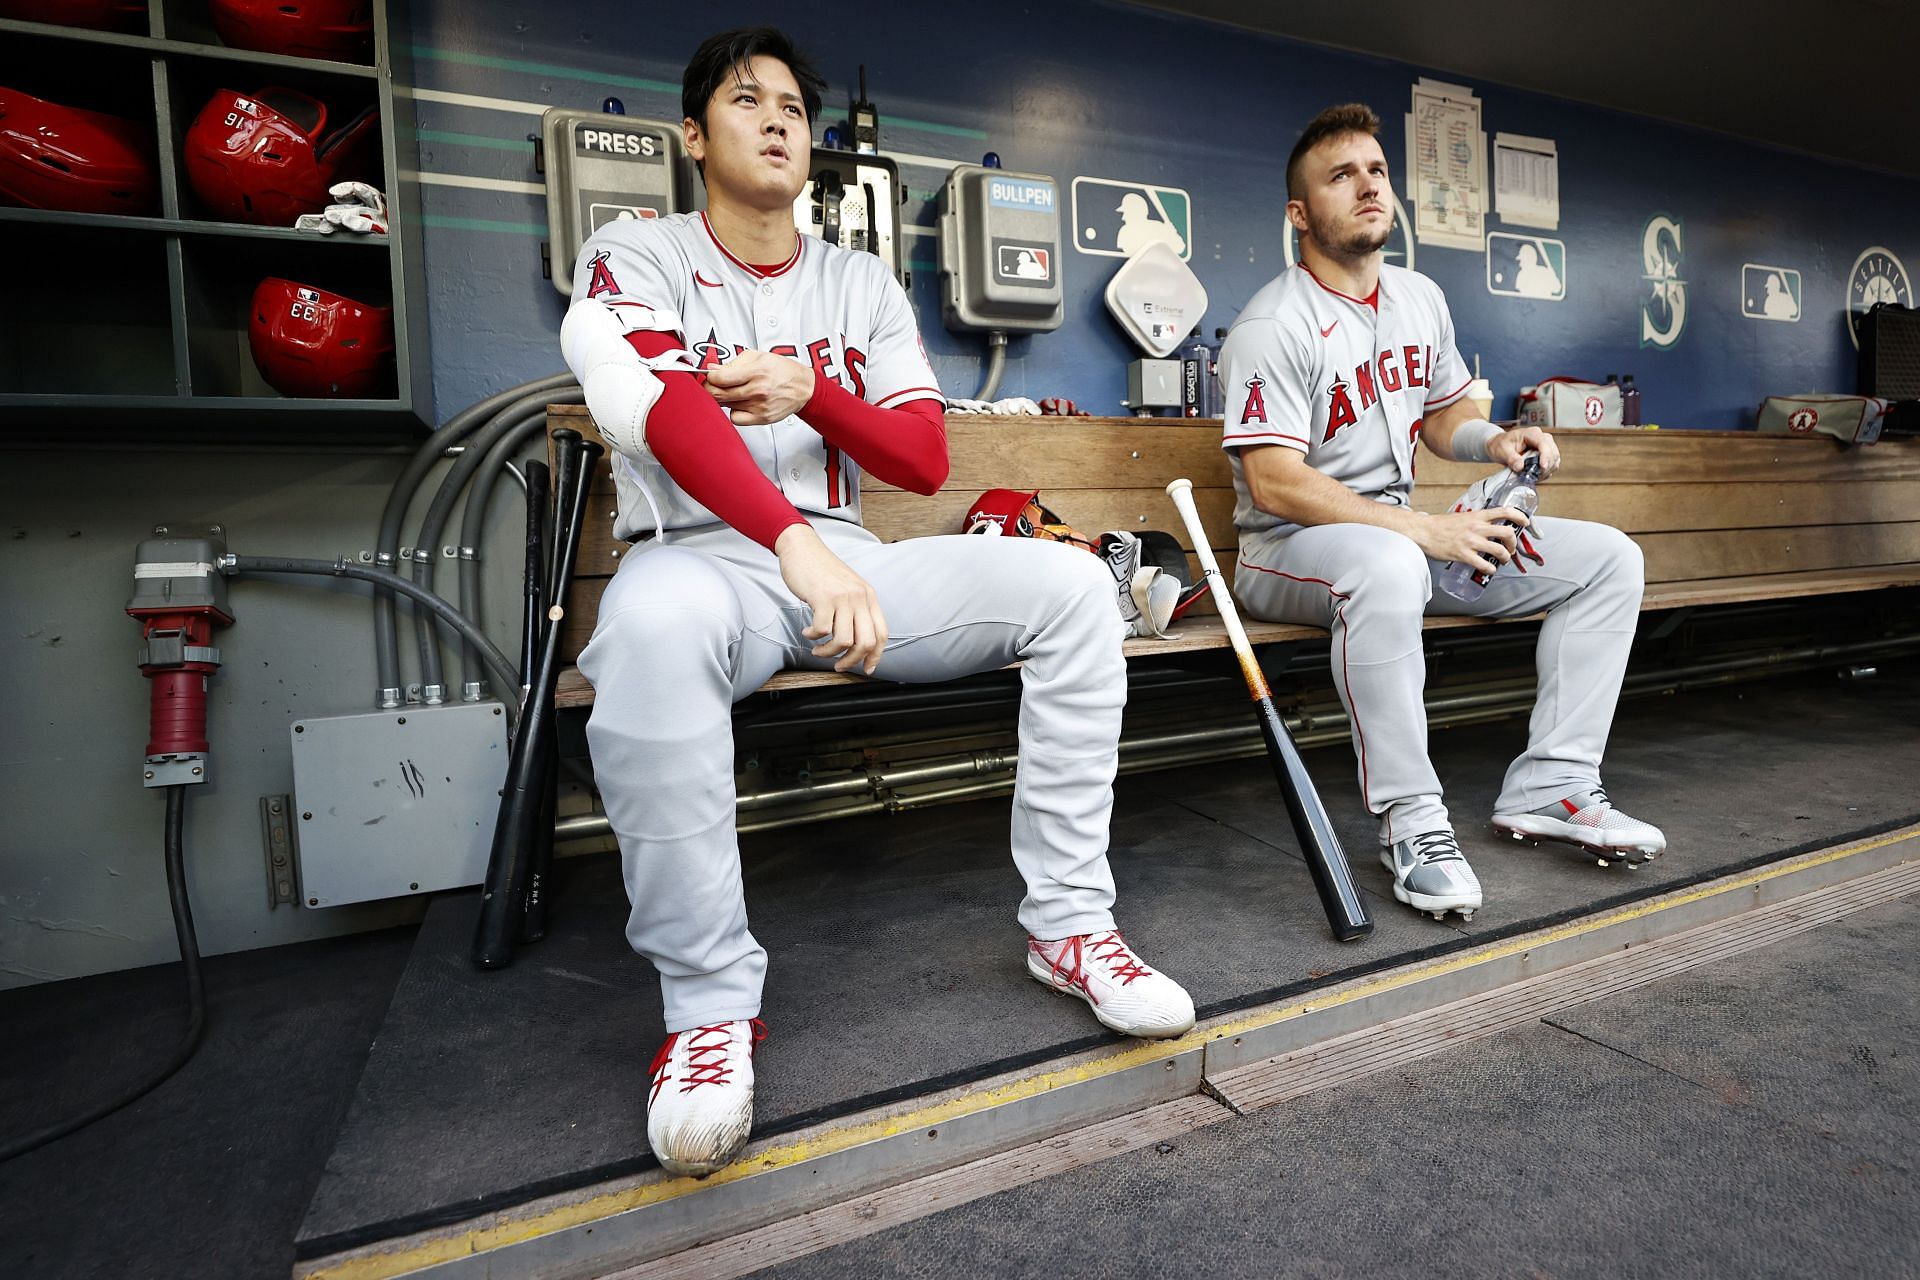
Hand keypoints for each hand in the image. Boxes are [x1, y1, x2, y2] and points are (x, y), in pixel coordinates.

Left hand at [704, 349, 815, 425]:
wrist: (803, 387)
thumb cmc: (782, 371)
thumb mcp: (758, 357)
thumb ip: (733, 363)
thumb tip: (712, 369)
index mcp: (756, 371)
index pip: (720, 378)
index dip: (710, 377)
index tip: (711, 375)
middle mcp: (758, 390)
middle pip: (718, 394)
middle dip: (710, 389)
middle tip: (712, 385)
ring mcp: (759, 406)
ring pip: (725, 406)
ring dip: (724, 398)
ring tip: (734, 391)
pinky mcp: (761, 418)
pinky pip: (735, 418)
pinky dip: (734, 411)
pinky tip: (741, 403)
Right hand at [773, 523, 887, 673]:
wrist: (802, 547)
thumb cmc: (822, 571)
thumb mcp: (848, 588)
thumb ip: (856, 609)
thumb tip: (857, 641)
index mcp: (869, 597)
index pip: (881, 634)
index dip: (876, 656)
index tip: (867, 668)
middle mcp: (860, 597)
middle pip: (866, 642)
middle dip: (852, 660)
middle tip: (838, 665)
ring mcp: (842, 597)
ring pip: (844, 641)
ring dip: (828, 652)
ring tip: (818, 649)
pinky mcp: (823, 598)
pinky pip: (822, 630)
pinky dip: (813, 637)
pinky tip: (808, 631)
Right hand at [1411, 506, 1528, 575]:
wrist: (1423, 531)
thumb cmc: (1439, 525)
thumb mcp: (1461, 517)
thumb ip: (1475, 521)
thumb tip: (1486, 527)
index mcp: (1477, 516)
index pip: (1504, 511)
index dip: (1519, 516)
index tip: (1525, 522)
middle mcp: (1477, 527)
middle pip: (1507, 533)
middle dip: (1514, 544)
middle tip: (1511, 549)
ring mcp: (1471, 541)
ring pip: (1499, 550)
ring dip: (1505, 557)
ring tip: (1502, 561)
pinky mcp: (1463, 554)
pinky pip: (1484, 564)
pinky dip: (1491, 569)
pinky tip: (1489, 569)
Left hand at [1491, 425, 1559, 475]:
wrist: (1499, 446)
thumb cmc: (1501, 444)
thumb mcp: (1502, 451)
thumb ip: (1511, 459)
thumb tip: (1520, 467)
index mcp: (1532, 433)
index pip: (1544, 443)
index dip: (1545, 456)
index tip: (1542, 467)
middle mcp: (1542, 438)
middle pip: (1553, 452)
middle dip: (1546, 466)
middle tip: (1534, 475)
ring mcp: (1546, 446)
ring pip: (1555, 460)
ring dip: (1547, 470)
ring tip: (1534, 476)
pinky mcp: (1546, 455)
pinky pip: (1552, 465)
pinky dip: (1546, 472)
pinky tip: (1536, 476)